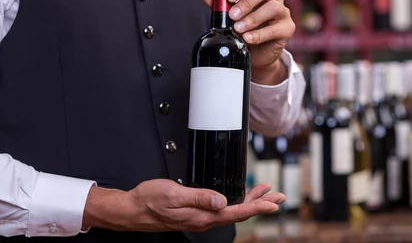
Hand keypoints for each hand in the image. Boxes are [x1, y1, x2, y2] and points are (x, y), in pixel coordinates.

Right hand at [83, 179, 284, 232]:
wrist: (133, 209)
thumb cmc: (150, 201)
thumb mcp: (174, 195)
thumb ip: (199, 197)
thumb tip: (222, 200)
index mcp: (202, 216)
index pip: (236, 212)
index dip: (258, 206)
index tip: (274, 202)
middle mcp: (204, 219)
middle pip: (239, 212)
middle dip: (260, 203)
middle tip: (278, 196)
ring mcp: (200, 217)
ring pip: (232, 210)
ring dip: (250, 201)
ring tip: (265, 193)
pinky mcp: (195, 213)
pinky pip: (221, 208)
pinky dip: (235, 200)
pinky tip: (237, 195)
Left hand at [201, 0, 295, 83]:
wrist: (255, 54)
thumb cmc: (242, 29)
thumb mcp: (228, 16)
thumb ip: (218, 3)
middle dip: (247, 2)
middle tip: (233, 15)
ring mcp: (282, 11)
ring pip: (273, 7)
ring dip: (253, 18)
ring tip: (239, 29)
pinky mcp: (287, 28)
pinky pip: (276, 29)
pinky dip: (260, 34)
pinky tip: (248, 39)